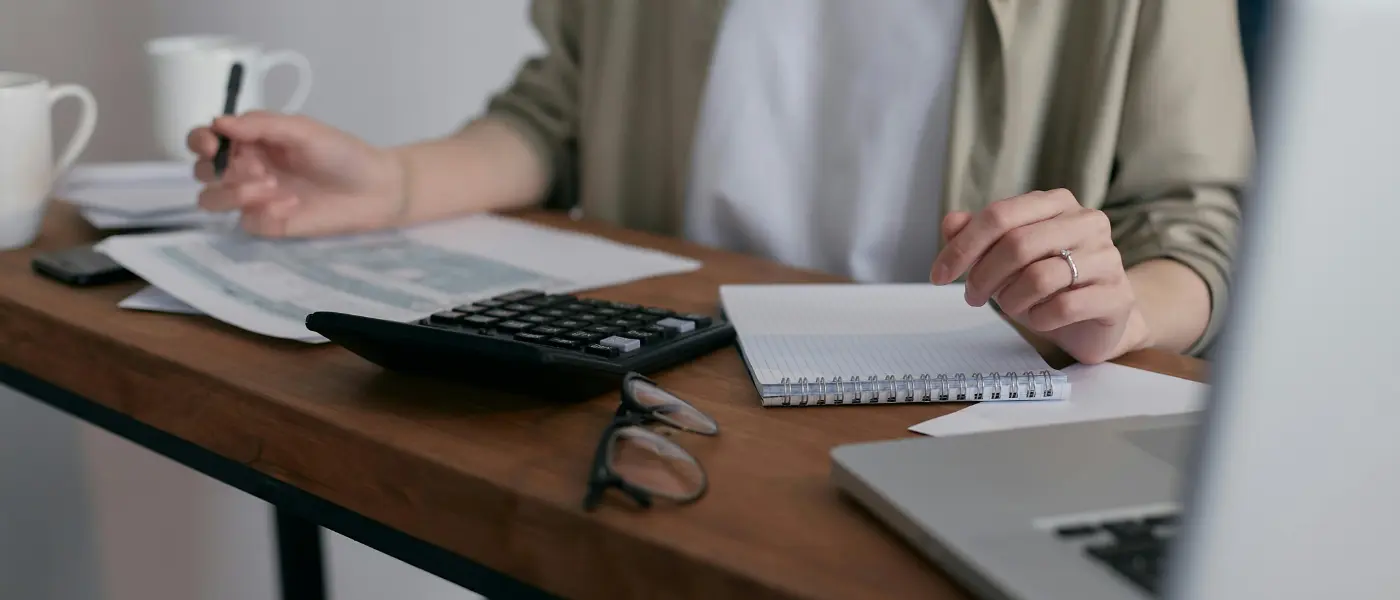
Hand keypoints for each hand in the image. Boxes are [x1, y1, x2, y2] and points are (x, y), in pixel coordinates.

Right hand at [188, 111, 404, 236]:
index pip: (205, 140)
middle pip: (201, 171)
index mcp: (250, 141)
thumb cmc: (341, 153)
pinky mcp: (267, 224)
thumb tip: (219, 122)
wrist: (375, 189)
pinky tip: (293, 205)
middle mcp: (245, 169)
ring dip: (234, 192)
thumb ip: (261, 124)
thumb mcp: (303, 130)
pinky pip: (246, 222)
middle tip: (259, 168)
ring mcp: (254, 199)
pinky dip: (265, 212)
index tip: (213, 144)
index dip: (200, 141)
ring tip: (272, 185)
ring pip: (211, 199)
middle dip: (220, 169)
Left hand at [929, 189, 1149, 363]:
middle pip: (1016, 244)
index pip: (999, 216)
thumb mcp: (1005, 259)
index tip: (938, 275)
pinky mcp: (1117, 295)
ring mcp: (1107, 257)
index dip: (962, 246)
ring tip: (1012, 307)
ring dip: (1011, 300)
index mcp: (1056, 204)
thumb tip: (951, 223)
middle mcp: (1086, 221)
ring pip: (1038, 277)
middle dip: (983, 276)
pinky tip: (1039, 319)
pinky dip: (1039, 318)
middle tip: (973, 297)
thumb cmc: (1047, 283)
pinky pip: (1063, 307)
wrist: (1097, 320)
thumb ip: (978, 237)